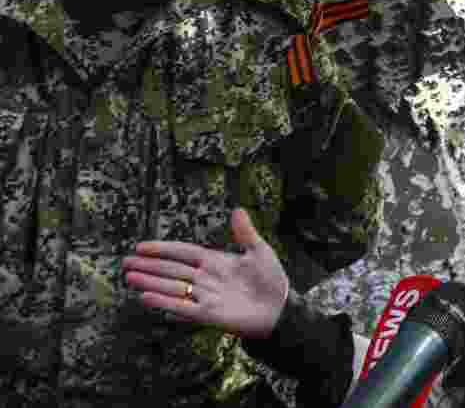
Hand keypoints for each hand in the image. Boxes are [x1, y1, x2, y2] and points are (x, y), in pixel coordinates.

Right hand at [122, 208, 288, 339]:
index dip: (162, 249)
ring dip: (152, 282)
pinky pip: (183, 308)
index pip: (183, 253)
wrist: (280, 308)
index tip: (141, 246)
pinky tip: (147, 297)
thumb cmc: (270, 279)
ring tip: (130, 277)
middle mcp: (205, 279)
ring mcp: (205, 296)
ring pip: (173, 288)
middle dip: (149, 266)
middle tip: (125, 263)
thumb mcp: (259, 251)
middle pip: (172, 270)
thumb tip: (237, 209)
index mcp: (215, 262)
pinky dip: (166, 302)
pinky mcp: (209, 314)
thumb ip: (245, 232)